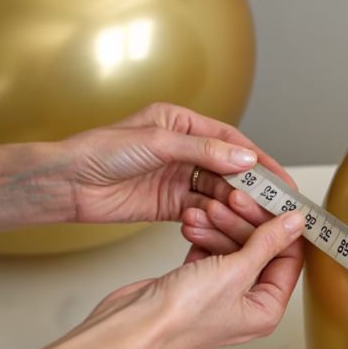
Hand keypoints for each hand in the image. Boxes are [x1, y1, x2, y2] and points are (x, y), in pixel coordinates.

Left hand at [62, 102, 296, 223]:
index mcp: (182, 124)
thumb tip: (245, 160)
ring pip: (218, 192)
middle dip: (253, 186)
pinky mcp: (169, 204)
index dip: (259, 160)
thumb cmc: (100, 152)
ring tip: (255, 218)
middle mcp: (183, 150)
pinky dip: (213, 218)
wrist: (66, 184)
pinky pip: (201, 210)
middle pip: (229, 169)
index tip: (281, 178)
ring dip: (234, 204)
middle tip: (277, 204)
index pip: (231, 142)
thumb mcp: (157, 143)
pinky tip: (224, 224)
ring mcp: (177, 178)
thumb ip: (203, 152)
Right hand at [73, 208, 305, 348]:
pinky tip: (192, 220)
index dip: (282, 227)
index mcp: (266, 310)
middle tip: (235, 199)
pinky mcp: (197, 284)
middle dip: (245, 221)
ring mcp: (221, 294)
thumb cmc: (180, 315)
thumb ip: (267, 243)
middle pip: (260, 250)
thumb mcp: (234, 271)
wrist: (131, 325)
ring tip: (206, 209)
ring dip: (220, 225)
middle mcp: (247, 304)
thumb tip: (295, 223)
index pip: (289, 259)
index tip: (275, 200)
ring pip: (232, 247)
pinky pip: (209, 251)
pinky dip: (203, 234)